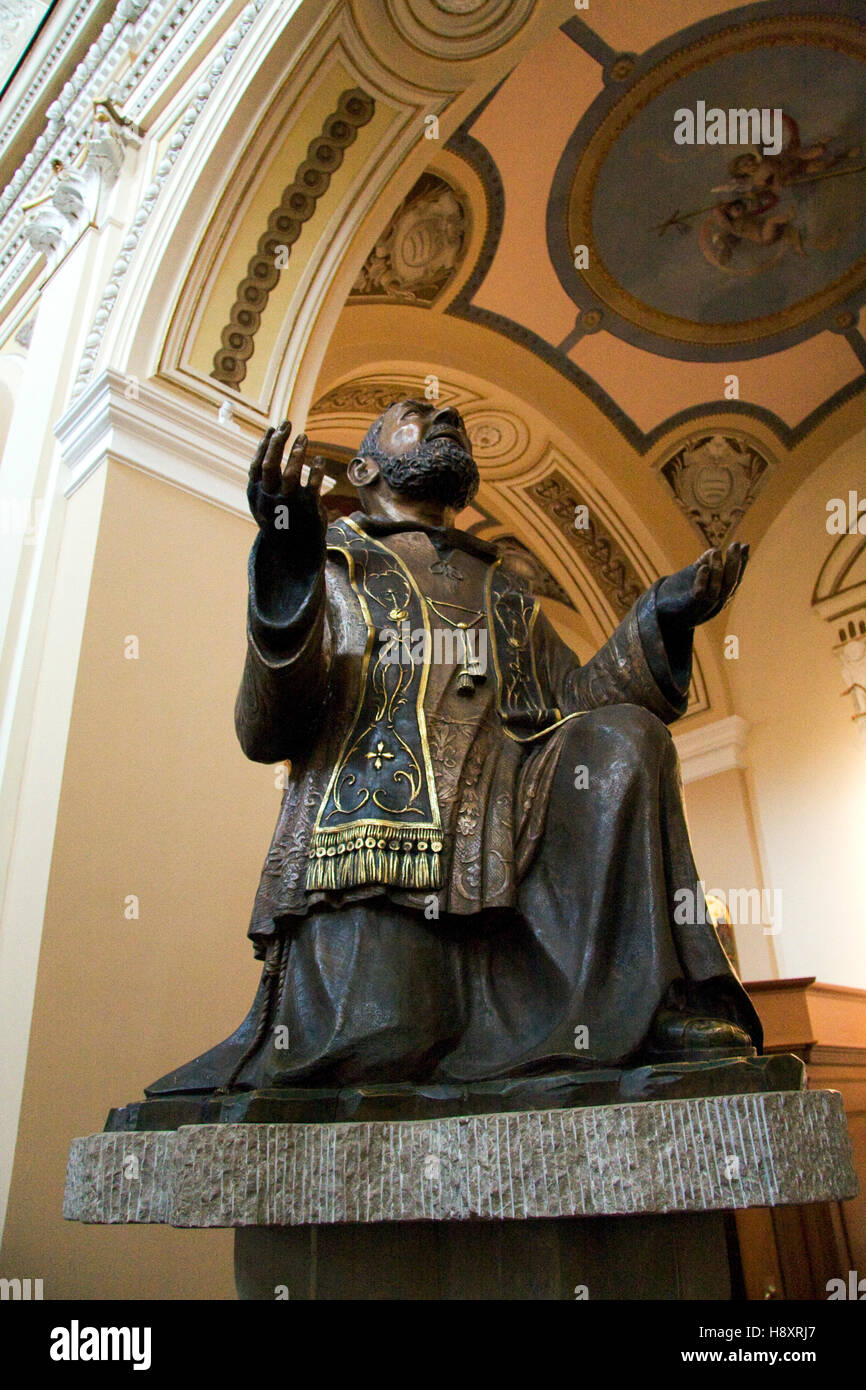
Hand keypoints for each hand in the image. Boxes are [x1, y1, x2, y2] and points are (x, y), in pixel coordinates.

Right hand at [247, 420, 326, 572]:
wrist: (293, 555)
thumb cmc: (280, 523)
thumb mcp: (264, 504)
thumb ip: (264, 481)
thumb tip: (268, 448)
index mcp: (256, 497)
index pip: (256, 466)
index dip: (264, 445)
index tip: (272, 428)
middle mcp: (269, 500)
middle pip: (270, 465)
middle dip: (278, 442)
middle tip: (287, 424)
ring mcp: (288, 505)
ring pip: (291, 474)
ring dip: (297, 452)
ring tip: (304, 437)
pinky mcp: (307, 509)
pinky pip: (313, 484)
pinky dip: (317, 470)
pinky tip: (321, 460)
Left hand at [656, 542, 748, 630]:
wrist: (659, 613)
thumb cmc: (680, 592)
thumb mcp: (696, 576)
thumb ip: (706, 564)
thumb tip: (717, 549)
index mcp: (721, 597)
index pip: (736, 579)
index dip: (742, 563)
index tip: (744, 545)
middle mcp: (716, 605)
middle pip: (731, 584)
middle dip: (735, 563)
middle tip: (735, 545)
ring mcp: (703, 609)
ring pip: (717, 590)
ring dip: (718, 570)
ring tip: (716, 551)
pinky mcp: (688, 609)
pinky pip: (700, 595)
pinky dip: (703, 580)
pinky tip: (703, 567)